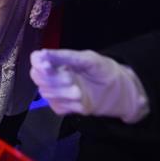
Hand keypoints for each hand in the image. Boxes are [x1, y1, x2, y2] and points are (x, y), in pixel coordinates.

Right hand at [30, 49, 149, 123]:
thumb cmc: (105, 71)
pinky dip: (68, 106)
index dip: (39, 64)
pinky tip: (81, 103)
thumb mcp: (88, 59)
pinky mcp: (64, 107)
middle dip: (54, 80)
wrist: (123, 94)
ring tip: (80, 93)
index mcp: (59, 61)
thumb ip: (65, 57)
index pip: (36, 60)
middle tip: (72, 81)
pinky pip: (56, 107)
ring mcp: (58, 92)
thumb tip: (42, 53)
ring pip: (46, 93)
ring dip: (64, 94)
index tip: (48, 67)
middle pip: (38, 78)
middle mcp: (54, 75)